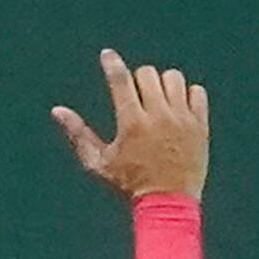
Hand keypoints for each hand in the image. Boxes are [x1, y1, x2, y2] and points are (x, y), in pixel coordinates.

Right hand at [52, 48, 208, 199]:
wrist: (167, 203)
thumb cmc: (128, 185)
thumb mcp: (98, 163)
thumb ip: (78, 134)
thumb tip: (57, 110)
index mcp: (131, 124)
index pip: (120, 80)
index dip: (111, 63)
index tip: (107, 54)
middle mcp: (158, 116)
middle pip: (147, 73)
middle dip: (137, 80)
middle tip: (135, 98)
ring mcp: (182, 119)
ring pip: (173, 78)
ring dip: (162, 84)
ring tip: (157, 102)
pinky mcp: (200, 124)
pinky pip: (196, 91)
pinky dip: (186, 94)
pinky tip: (177, 109)